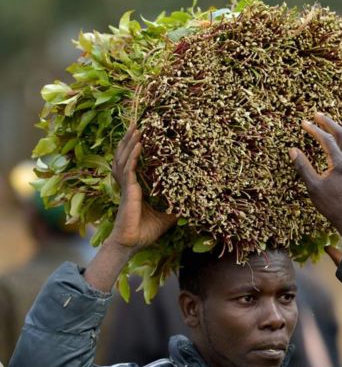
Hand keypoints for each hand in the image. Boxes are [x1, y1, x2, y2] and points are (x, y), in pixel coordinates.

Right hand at [106, 124, 176, 251]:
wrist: (132, 244)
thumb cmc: (145, 231)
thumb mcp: (167, 217)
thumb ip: (177, 208)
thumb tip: (192, 204)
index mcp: (135, 187)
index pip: (132, 162)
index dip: (134, 148)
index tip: (140, 134)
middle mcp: (128, 183)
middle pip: (125, 155)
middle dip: (130, 139)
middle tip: (137, 122)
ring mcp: (126, 186)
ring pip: (125, 158)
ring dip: (130, 142)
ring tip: (136, 128)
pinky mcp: (128, 191)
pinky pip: (129, 170)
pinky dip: (133, 156)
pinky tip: (138, 145)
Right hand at [289, 113, 341, 244]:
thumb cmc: (330, 204)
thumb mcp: (313, 186)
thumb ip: (303, 167)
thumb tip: (293, 150)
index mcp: (340, 164)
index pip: (327, 140)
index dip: (314, 130)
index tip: (303, 123)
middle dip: (329, 122)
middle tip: (317, 114)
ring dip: (336, 129)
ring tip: (325, 122)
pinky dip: (340, 140)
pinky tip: (333, 141)